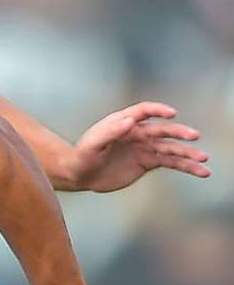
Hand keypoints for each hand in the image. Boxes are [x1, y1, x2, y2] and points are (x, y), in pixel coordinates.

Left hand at [65, 102, 209, 191]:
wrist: (80, 174)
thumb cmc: (83, 156)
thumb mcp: (92, 144)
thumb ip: (110, 132)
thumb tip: (128, 121)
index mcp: (123, 123)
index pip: (144, 111)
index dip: (158, 110)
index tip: (172, 113)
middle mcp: (138, 133)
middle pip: (163, 130)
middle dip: (179, 132)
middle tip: (194, 136)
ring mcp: (144, 147)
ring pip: (171, 148)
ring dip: (188, 153)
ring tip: (204, 159)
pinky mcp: (147, 162)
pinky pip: (170, 162)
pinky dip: (185, 166)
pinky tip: (200, 171)